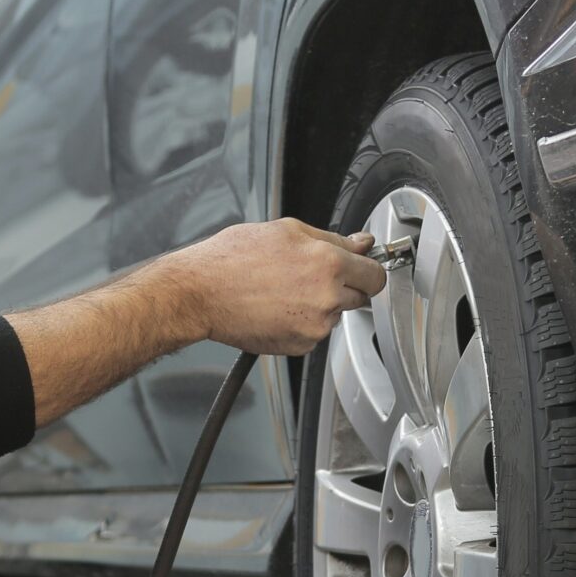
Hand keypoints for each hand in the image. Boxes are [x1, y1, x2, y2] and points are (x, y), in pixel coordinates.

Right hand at [159, 218, 386, 355]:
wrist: (200, 293)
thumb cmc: (233, 259)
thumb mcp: (287, 231)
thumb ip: (332, 239)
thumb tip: (361, 243)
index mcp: (328, 263)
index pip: (375, 274)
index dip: (368, 269)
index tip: (362, 269)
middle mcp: (327, 297)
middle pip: (360, 297)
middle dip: (344, 286)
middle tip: (311, 277)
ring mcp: (314, 326)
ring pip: (335, 314)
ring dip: (320, 305)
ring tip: (284, 290)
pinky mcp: (300, 345)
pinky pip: (314, 332)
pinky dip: (302, 323)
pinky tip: (277, 308)